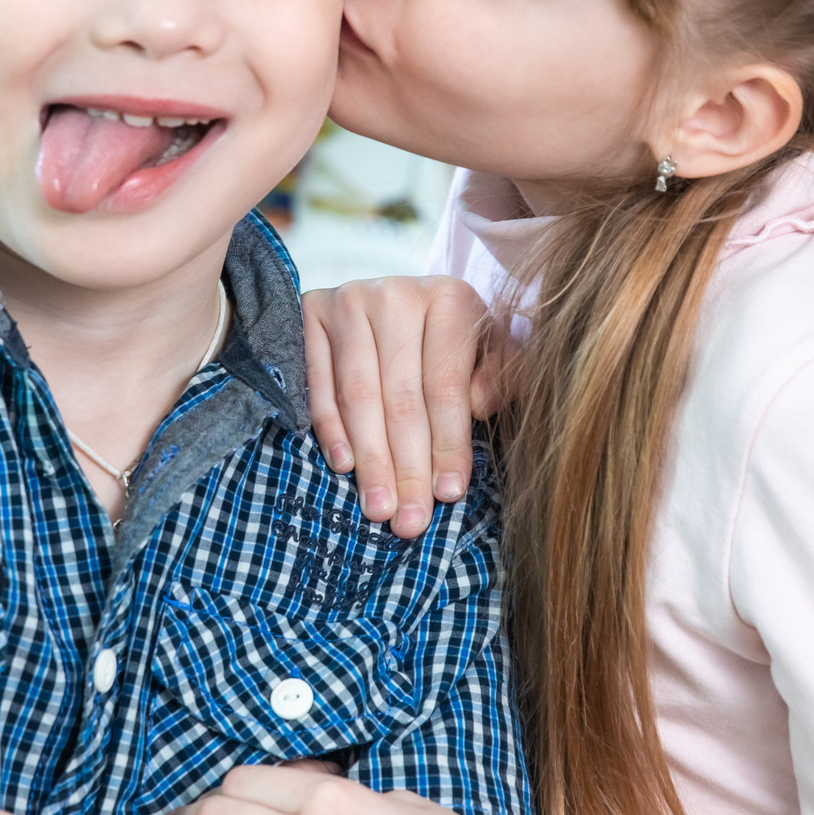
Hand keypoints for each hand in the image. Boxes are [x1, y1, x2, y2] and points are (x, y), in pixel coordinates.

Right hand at [303, 277, 501, 539]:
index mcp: (450, 298)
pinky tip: (344, 466)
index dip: (448, 444)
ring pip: (358, 396)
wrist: (397, 298)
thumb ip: (501, 377)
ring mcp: (349, 300)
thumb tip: (480, 407)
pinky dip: (330, 428)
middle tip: (410, 520)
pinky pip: (319, 383)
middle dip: (407, 466)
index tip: (449, 495)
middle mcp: (397, 294)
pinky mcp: (312, 311)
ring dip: (369, 460)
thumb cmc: (452, 339)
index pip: (446, 386)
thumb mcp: (489, 352)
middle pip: (401, 397)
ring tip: (379, 508)